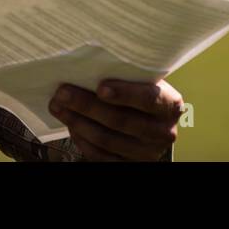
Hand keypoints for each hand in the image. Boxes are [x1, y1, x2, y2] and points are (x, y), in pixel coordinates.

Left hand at [48, 79, 182, 160]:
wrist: (151, 121)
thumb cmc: (141, 91)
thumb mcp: (144, 80)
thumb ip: (127, 74)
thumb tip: (87, 63)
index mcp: (170, 105)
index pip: (149, 99)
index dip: (124, 93)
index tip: (100, 87)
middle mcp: (163, 132)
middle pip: (121, 120)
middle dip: (87, 105)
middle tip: (63, 92)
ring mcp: (147, 153)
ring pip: (106, 140)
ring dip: (77, 121)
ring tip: (57, 105)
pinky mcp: (130, 165)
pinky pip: (100, 156)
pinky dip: (82, 139)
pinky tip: (70, 123)